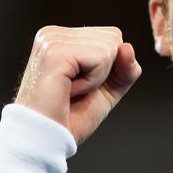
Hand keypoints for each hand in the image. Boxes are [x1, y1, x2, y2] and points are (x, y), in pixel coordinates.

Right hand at [15, 26, 141, 143]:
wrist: (45, 139)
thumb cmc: (70, 116)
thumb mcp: (109, 88)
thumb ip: (125, 67)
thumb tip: (127, 47)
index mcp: (63, 37)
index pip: (113, 35)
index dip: (110, 67)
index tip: (81, 84)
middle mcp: (54, 34)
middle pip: (114, 37)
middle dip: (105, 71)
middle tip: (75, 89)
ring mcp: (52, 40)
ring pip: (110, 48)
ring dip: (97, 78)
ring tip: (70, 90)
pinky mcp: (55, 52)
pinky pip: (101, 59)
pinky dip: (93, 82)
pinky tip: (69, 91)